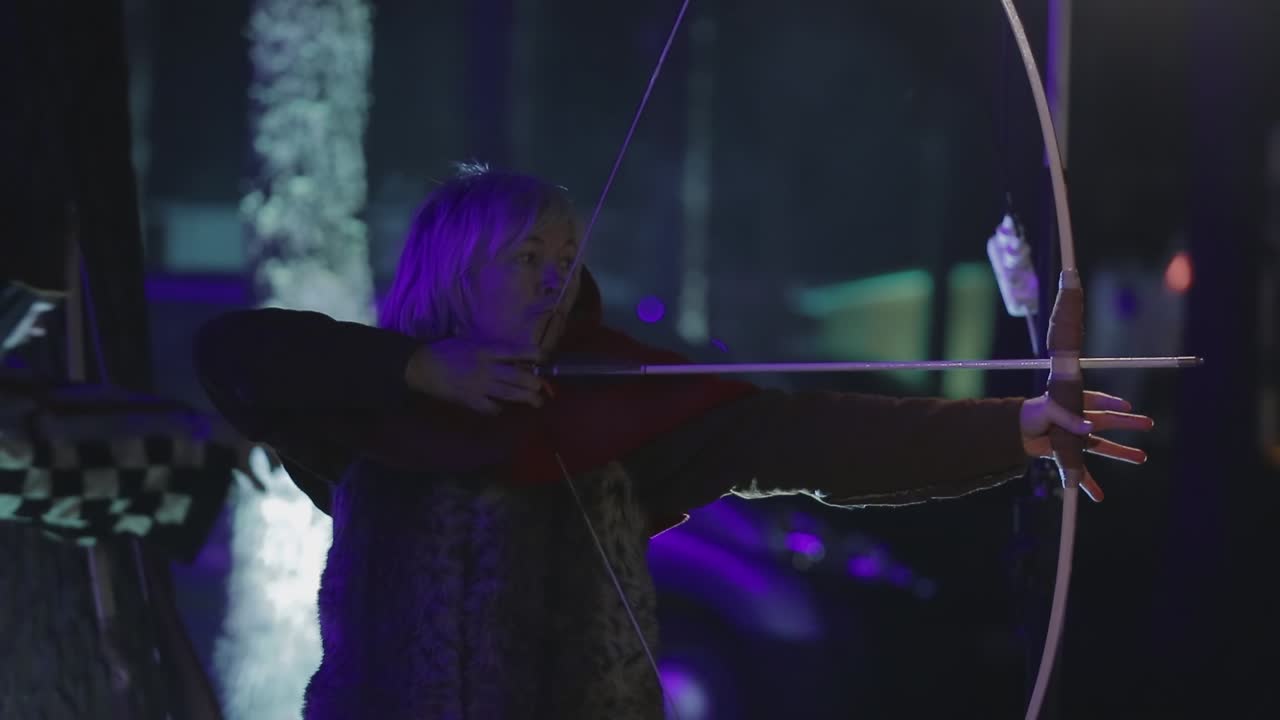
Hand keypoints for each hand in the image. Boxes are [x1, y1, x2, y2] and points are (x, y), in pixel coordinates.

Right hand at [405, 338, 544, 414]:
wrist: (423, 367)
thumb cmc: (445, 350)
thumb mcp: (469, 341)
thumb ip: (489, 348)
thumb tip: (511, 354)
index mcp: (485, 350)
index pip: (514, 351)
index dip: (532, 354)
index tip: (544, 357)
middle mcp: (486, 368)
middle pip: (517, 377)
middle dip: (533, 383)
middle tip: (543, 386)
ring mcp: (479, 386)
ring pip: (509, 394)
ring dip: (525, 398)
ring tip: (537, 402)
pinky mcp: (471, 400)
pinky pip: (491, 407)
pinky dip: (499, 408)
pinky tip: (503, 407)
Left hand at [1019, 390, 1153, 501]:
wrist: (1014, 432)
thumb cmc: (1032, 414)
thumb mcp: (1048, 410)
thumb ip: (1068, 418)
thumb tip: (1089, 427)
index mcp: (1074, 404)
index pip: (1097, 401)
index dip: (1112, 403)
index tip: (1127, 407)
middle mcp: (1079, 421)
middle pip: (1108, 422)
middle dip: (1128, 424)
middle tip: (1149, 424)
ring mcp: (1075, 438)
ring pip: (1102, 446)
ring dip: (1121, 452)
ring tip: (1142, 457)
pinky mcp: (1068, 455)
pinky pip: (1081, 470)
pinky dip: (1088, 483)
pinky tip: (1099, 496)